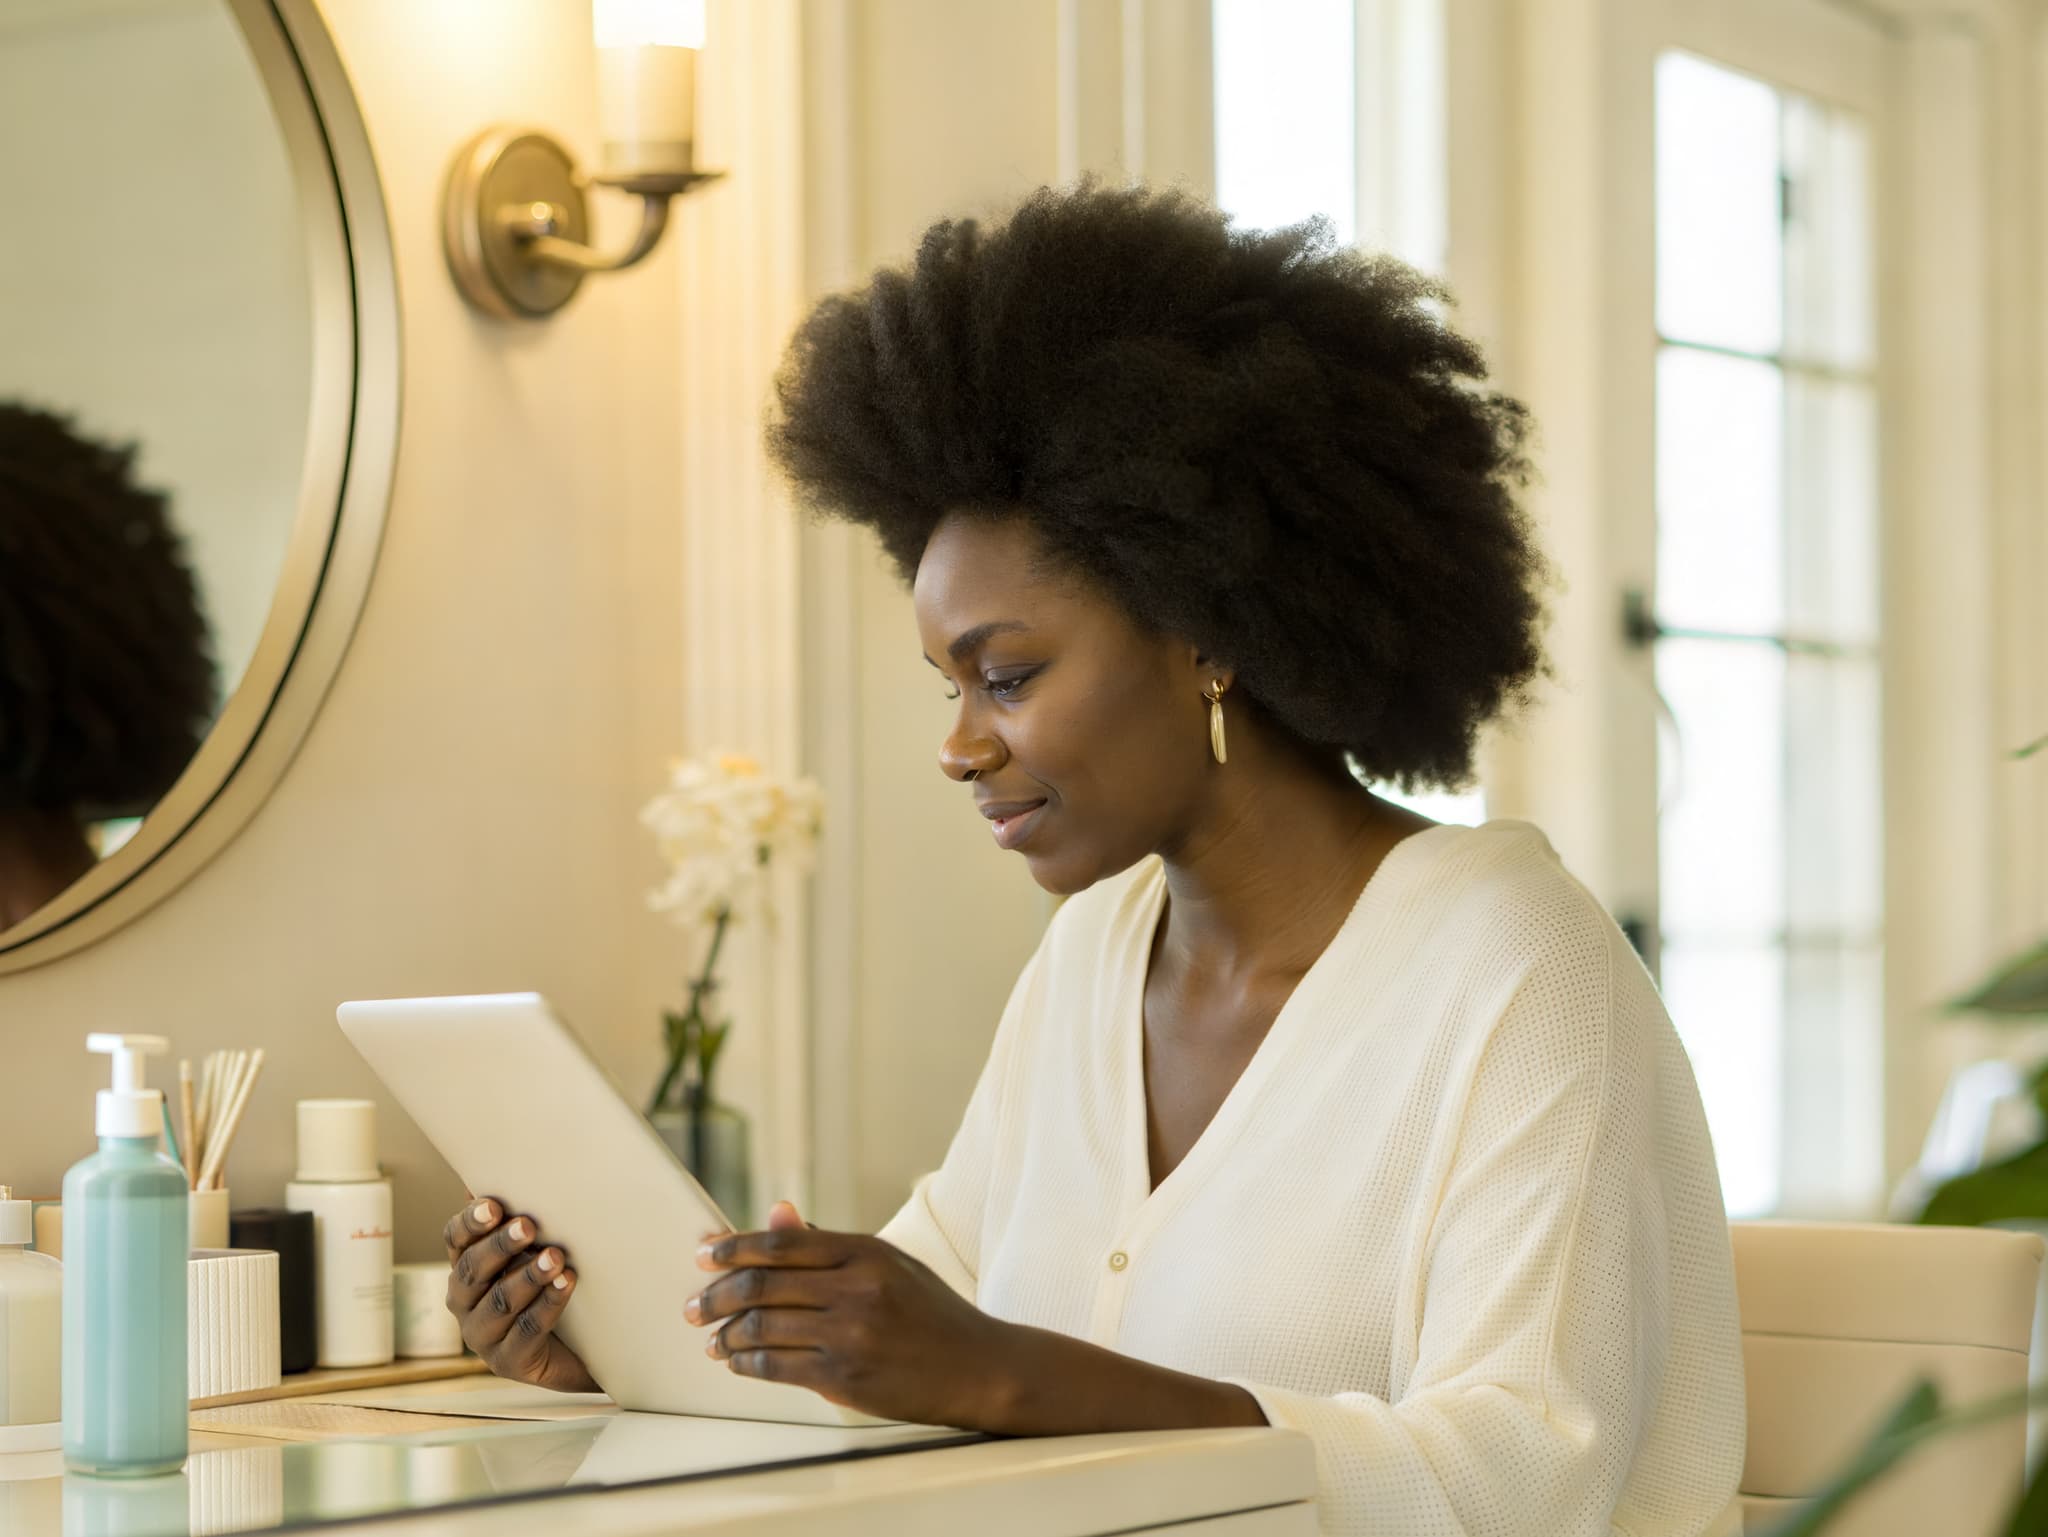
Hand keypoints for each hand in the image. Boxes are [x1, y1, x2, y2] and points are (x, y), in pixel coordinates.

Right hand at [442, 1198, 599, 1393]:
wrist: (579, 1349)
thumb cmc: (547, 1288)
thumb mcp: (532, 1250)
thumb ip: (515, 1217)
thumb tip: (499, 1170)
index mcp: (465, 1269)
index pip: (455, 1240)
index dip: (471, 1222)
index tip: (494, 1204)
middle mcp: (465, 1303)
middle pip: (473, 1270)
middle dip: (501, 1246)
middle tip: (529, 1225)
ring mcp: (483, 1336)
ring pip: (500, 1303)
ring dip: (528, 1276)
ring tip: (556, 1257)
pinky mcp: (508, 1362)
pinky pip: (526, 1332)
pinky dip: (547, 1305)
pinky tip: (565, 1285)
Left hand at [685, 1199, 1020, 1427]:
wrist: (980, 1367)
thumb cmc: (931, 1313)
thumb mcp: (888, 1264)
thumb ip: (829, 1244)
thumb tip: (776, 1215)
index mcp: (866, 1253)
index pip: (782, 1243)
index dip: (733, 1246)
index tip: (703, 1253)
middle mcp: (856, 1289)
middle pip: (763, 1284)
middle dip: (716, 1295)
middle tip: (693, 1306)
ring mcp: (850, 1335)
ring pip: (762, 1328)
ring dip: (726, 1335)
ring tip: (711, 1339)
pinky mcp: (845, 1378)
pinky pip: (777, 1368)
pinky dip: (747, 1364)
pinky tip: (737, 1362)